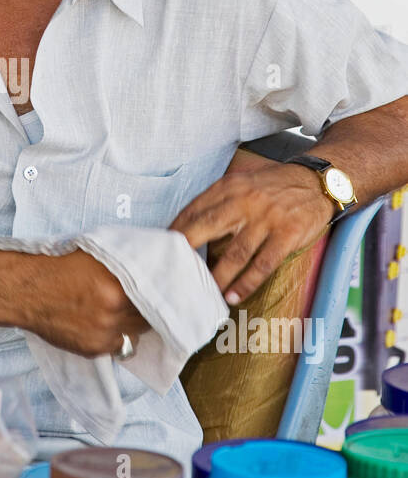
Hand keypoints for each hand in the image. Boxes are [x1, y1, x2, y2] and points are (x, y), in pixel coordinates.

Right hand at [0, 248, 148, 358]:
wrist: (25, 289)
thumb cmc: (59, 265)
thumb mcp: (97, 254)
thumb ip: (126, 263)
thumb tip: (154, 265)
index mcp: (117, 282)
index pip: (157, 294)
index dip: (161, 294)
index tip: (165, 292)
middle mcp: (113, 310)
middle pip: (149, 317)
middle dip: (148, 311)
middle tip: (144, 303)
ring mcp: (103, 332)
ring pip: (136, 334)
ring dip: (133, 324)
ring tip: (123, 313)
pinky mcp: (92, 349)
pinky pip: (117, 345)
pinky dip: (115, 336)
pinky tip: (104, 323)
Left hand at [169, 156, 334, 304]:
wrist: (317, 182)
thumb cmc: (274, 187)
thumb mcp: (243, 183)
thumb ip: (218, 201)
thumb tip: (187, 226)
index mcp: (230, 186)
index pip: (195, 209)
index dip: (176, 230)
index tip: (161, 248)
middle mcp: (246, 200)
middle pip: (207, 227)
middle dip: (185, 251)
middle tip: (169, 272)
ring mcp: (267, 218)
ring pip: (235, 253)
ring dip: (217, 277)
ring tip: (203, 294)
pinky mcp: (287, 234)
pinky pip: (262, 264)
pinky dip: (246, 283)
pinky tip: (233, 296)